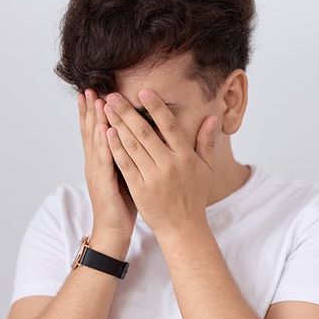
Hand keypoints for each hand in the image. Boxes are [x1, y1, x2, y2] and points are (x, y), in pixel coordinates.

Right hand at [77, 88, 136, 238]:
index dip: (93, 111)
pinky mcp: (103, 183)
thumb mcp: (126, 172)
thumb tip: (136, 135)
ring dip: (94, 119)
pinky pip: (103, 161)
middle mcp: (95, 162)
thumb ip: (127, 152)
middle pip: (90, 130)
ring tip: (94, 100)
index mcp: (101, 159)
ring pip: (94, 141)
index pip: (95, 130)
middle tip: (88, 87)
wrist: (114, 229)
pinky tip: (104, 130)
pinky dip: (103, 144)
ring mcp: (97, 172)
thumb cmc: (123, 201)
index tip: (94, 90)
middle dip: (89, 109)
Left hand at [102, 89, 220, 237]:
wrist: (182, 227)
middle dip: (127, 112)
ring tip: (106, 109)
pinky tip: (107, 133)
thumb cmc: (194, 196)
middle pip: (145, 132)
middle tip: (113, 95)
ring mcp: (153, 177)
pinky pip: (125, 164)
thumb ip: (206, 141)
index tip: (143, 91)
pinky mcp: (140, 189)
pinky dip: (116, 148)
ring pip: (132, 146)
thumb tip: (212, 118)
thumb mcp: (205, 168)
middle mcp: (169, 165)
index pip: (169, 126)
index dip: (156, 107)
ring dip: (117, 125)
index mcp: (185, 157)